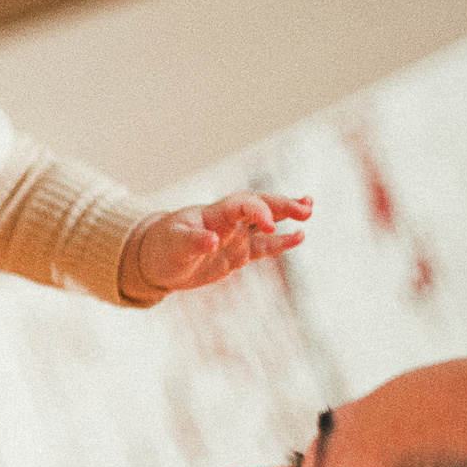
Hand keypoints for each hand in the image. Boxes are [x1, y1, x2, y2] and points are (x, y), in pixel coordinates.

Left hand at [123, 192, 311, 299]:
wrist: (157, 261)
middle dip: (282, 205)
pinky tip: (300, 237)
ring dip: (287, 215)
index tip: (269, 227)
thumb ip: (194, 242)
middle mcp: (229, 221)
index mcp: (214, 214)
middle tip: (305, 207)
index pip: (242, 205)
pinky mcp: (239, 254)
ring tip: (309, 209)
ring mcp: (235, 236)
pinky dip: (281, 242)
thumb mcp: (174, 245)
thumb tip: (213, 241)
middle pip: (260, 206)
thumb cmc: (163, 247)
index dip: (258, 211)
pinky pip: (265, 247)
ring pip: (267, 222)